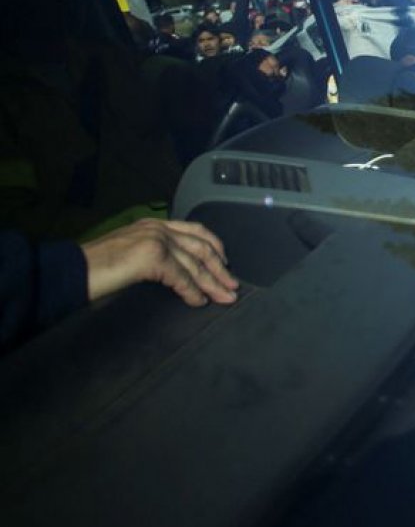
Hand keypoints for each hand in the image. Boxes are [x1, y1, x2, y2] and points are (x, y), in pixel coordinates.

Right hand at [82, 218, 238, 306]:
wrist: (69, 271)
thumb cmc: (95, 268)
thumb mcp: (130, 253)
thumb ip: (153, 255)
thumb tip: (177, 273)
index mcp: (152, 225)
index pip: (194, 231)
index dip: (214, 248)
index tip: (225, 264)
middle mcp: (157, 228)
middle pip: (201, 247)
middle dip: (220, 268)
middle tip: (233, 285)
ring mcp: (155, 240)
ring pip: (195, 264)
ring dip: (213, 282)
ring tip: (225, 297)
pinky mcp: (151, 257)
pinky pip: (181, 277)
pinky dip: (193, 291)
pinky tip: (199, 301)